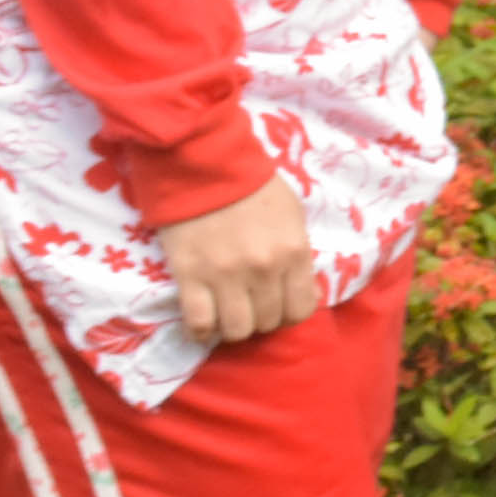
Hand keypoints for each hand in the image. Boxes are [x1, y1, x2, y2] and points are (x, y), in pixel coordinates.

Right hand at [158, 179, 318, 343]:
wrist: (205, 166)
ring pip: (237, 330)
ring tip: (228, 314)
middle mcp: (264, 269)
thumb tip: (306, 290)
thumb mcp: (293, 216)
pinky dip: (201, 330)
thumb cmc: (253, 187)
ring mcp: (226, 275)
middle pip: (268, 322)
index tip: (279, 306)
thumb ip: (300, 254)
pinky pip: (199, 323)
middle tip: (251, 306)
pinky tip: (204, 323)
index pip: (302, 309)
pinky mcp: (190, 276)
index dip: (290, 314)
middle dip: (262, 319)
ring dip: (234, 328)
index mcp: (294, 251)